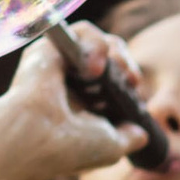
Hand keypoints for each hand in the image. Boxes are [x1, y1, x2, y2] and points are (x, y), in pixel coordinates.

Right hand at [0, 23, 148, 179]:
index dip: (128, 80)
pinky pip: (80, 31)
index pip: (111, 80)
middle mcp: (69, 83)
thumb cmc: (68, 148)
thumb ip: (128, 138)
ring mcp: (58, 65)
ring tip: (112, 69)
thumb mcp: (110, 147)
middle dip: (125, 63)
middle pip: (108, 56)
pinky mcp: (49, 48)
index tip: (135, 89)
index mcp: (81, 105)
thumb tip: (142, 133)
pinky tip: (95, 66)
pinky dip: (96, 42)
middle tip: (131, 79)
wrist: (36, 140)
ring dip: (114, 52)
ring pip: (96, 40)